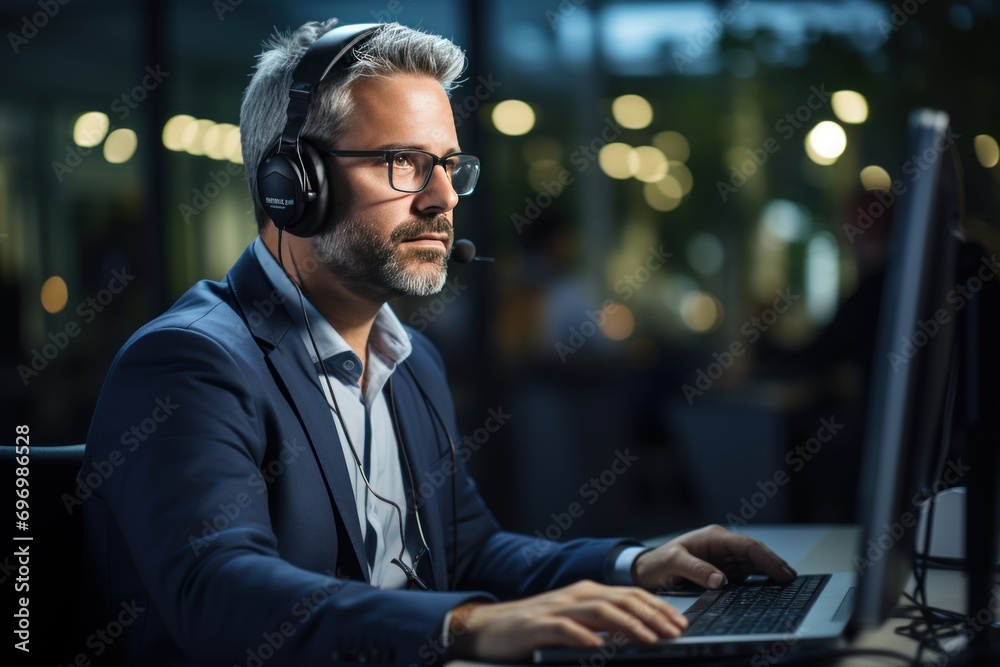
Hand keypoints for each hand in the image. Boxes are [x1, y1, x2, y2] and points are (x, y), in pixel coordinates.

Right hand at [449, 580, 687, 661]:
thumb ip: (602, 624)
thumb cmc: (535, 628)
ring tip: (649, 640)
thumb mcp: (574, 622)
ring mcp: (555, 608)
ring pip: (598, 610)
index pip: (630, 594)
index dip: (658, 608)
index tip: (681, 624)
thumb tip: (639, 634)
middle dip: (652, 616)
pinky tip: (598, 648)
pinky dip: (583, 637)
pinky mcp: (537, 625)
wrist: (488, 628)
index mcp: (587, 592)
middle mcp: (575, 594)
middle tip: (676, 632)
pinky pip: (563, 629)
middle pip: (620, 599)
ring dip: (627, 625)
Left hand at [632, 524, 796, 591]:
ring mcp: (723, 558)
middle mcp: (722, 545)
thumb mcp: (673, 563)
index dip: (767, 559)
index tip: (782, 572)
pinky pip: (744, 575)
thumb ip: (696, 570)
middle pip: (755, 554)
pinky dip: (757, 581)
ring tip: (786, 584)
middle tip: (791, 579)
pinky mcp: (721, 570)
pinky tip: (768, 589)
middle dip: (774, 564)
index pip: (747, 546)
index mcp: (714, 537)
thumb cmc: (657, 562)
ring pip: (752, 564)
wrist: (645, 570)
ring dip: (768, 572)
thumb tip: (721, 580)